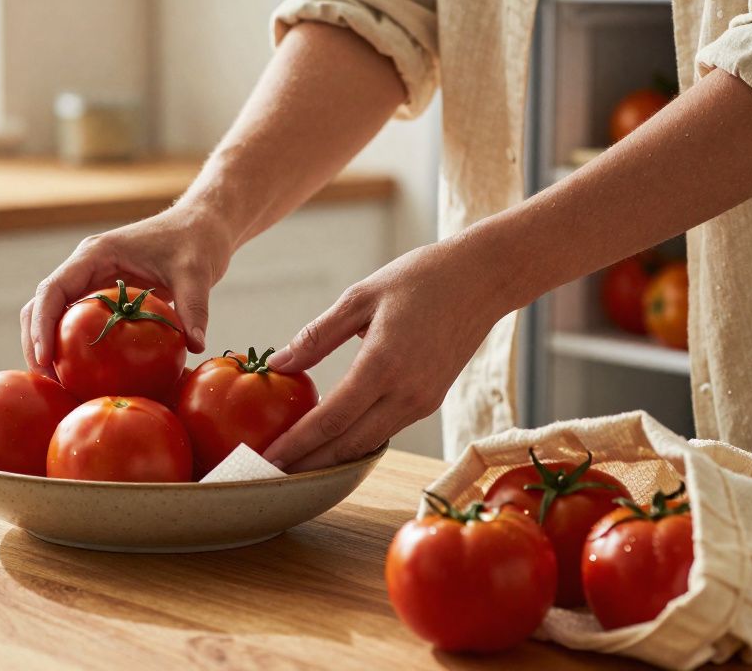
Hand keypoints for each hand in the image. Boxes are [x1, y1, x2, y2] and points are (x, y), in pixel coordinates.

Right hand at [21, 205, 235, 375]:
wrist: (201, 227)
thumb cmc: (195, 241)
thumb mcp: (196, 272)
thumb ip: (194, 307)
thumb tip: (196, 345)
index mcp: (96, 254)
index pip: (54, 289)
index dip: (42, 324)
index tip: (44, 358)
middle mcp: (85, 266)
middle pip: (43, 305)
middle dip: (36, 342)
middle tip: (46, 380)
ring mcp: (92, 281)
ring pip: (54, 314)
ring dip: (48, 346)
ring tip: (56, 385)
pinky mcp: (103, 296)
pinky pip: (77, 321)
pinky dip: (71, 346)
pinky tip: (80, 376)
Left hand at [261, 238, 509, 470]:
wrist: (484, 279)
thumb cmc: (421, 278)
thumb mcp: (360, 296)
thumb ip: (317, 336)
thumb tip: (278, 364)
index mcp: (383, 364)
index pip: (331, 419)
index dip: (297, 444)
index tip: (268, 458)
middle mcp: (406, 393)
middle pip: (348, 444)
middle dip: (309, 464)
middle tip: (272, 473)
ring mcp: (422, 402)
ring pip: (368, 443)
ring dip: (331, 457)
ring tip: (295, 463)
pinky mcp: (430, 402)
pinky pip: (385, 430)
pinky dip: (355, 440)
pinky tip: (331, 439)